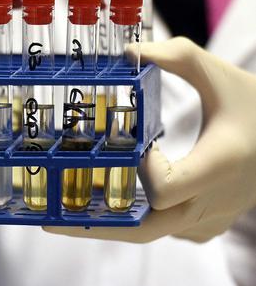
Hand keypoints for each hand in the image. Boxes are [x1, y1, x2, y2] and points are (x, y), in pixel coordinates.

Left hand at [45, 37, 255, 242]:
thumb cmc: (252, 104)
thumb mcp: (216, 72)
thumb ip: (174, 57)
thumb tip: (126, 53)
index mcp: (217, 166)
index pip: (166, 188)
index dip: (140, 171)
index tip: (135, 146)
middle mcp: (211, 204)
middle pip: (145, 229)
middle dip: (94, 226)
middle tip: (49, 220)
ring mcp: (208, 221)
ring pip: (151, 232)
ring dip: (109, 221)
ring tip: (65, 211)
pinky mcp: (205, 226)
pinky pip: (163, 230)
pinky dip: (132, 219)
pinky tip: (104, 202)